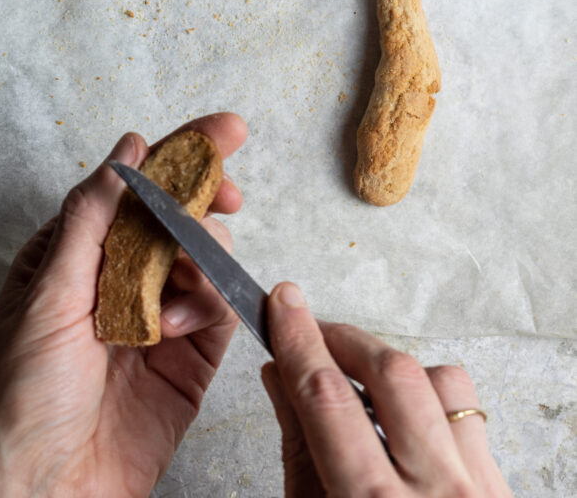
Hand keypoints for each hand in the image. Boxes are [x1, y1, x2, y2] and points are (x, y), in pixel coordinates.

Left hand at [0, 112, 246, 497]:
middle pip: (177, 213)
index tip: (223, 131)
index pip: (134, 187)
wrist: (50, 492)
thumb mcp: (47, 297)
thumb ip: (91, 219)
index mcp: (76, 252)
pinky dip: (209, 303)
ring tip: (167, 304)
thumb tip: (126, 153)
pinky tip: (178, 327)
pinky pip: (219, 304)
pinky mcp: (190, 351)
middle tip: (227, 193)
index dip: (180, 153)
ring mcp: (158, 311)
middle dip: (205, 195)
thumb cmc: (23, 401)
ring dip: (197, 263)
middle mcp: (120, 276)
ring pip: (204, 254)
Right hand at [261, 283, 511, 497]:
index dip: (298, 339)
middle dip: (344, 338)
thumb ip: (300, 451)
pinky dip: (430, 399)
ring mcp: (476, 485)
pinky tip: (403, 417)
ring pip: (439, 381)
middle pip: (391, 371)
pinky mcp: (500, 483)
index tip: (283, 301)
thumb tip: (282, 374)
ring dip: (392, 370)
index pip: (327, 396)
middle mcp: (434, 489)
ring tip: (360, 386)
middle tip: (312, 332)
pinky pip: (467, 411)